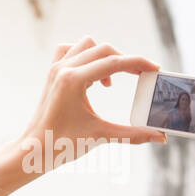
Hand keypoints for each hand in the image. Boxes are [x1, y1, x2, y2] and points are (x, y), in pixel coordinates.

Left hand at [17, 37, 166, 175]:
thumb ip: (133, 134)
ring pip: (88, 45)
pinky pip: (71, 50)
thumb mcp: (101, 136)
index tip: (155, 69)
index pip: (114, 62)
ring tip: (111, 83)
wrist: (33, 150)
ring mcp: (56, 68)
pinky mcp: (53, 73)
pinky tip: (93, 76)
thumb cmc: (62, 145)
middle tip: (140, 76)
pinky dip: (87, 56)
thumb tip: (161, 137)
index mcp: (74, 80)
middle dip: (126, 60)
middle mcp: (64, 68)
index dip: (138, 63)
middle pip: (104, 50)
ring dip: (106, 56)